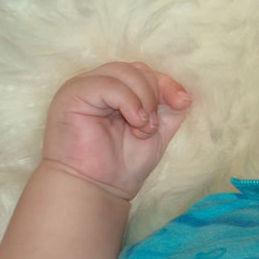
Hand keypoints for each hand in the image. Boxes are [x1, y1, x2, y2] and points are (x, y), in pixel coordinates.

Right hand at [42, 62, 192, 199]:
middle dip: (154, 95)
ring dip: (143, 100)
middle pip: (137, 69)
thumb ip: (170, 109)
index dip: (168, 84)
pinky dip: (129, 102)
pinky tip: (134, 123)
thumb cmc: (123, 164)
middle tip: (152, 126)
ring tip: (142, 128)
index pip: (146, 73)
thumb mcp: (157, 130)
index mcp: (116, 90)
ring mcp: (83, 87)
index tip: (183, 103)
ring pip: (125, 72)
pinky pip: (108, 84)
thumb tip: (186, 94)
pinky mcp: (72, 94)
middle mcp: (98, 84)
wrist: (98, 189)